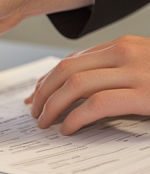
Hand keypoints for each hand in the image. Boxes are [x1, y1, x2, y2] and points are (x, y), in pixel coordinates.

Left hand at [25, 35, 149, 134]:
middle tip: (34, 110)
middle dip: (43, 92)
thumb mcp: (143, 63)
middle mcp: (124, 53)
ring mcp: (134, 72)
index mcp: (121, 45)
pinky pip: (97, 104)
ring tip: (44, 121)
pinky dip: (75, 117)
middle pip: (66, 70)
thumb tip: (79, 85)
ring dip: (52, 106)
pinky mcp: (145, 95)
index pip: (71, 60)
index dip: (48, 79)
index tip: (36, 94)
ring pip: (75, 84)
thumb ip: (114, 68)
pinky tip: (68, 128)